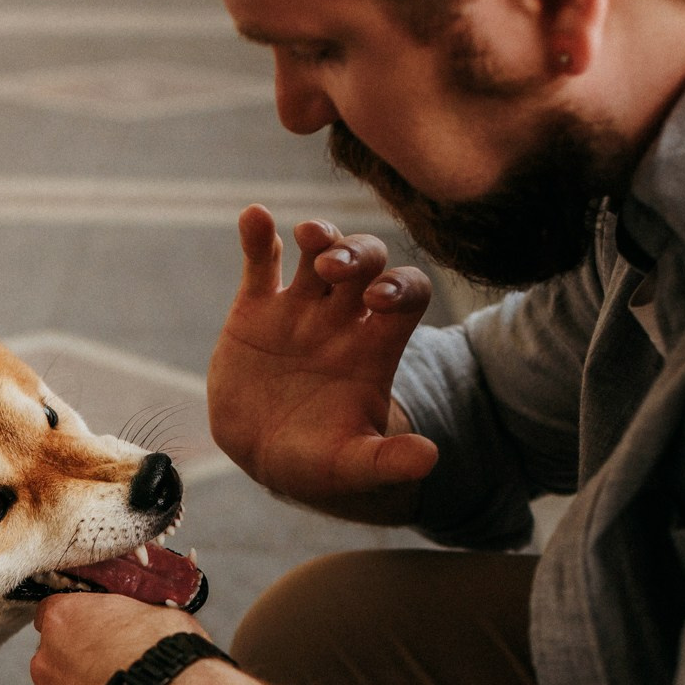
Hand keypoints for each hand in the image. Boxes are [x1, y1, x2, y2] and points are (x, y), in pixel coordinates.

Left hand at [28, 594, 201, 684]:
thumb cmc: (169, 665)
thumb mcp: (155, 615)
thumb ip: (126, 617)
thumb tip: (134, 623)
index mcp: (64, 620)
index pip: (55, 615)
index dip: (78, 626)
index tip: (94, 636)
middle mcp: (45, 661)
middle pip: (54, 661)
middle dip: (79, 668)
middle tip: (114, 677)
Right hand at [208, 205, 437, 522]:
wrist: (263, 457)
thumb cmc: (318, 462)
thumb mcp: (352, 467)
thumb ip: (387, 461)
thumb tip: (430, 458)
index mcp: (376, 345)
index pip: (407, 294)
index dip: (399, 287)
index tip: (378, 302)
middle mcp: (344, 317)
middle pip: (367, 261)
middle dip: (357, 254)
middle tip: (334, 268)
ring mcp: (300, 308)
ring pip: (320, 250)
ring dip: (320, 235)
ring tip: (308, 237)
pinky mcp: (256, 309)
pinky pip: (261, 261)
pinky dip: (258, 236)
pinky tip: (254, 217)